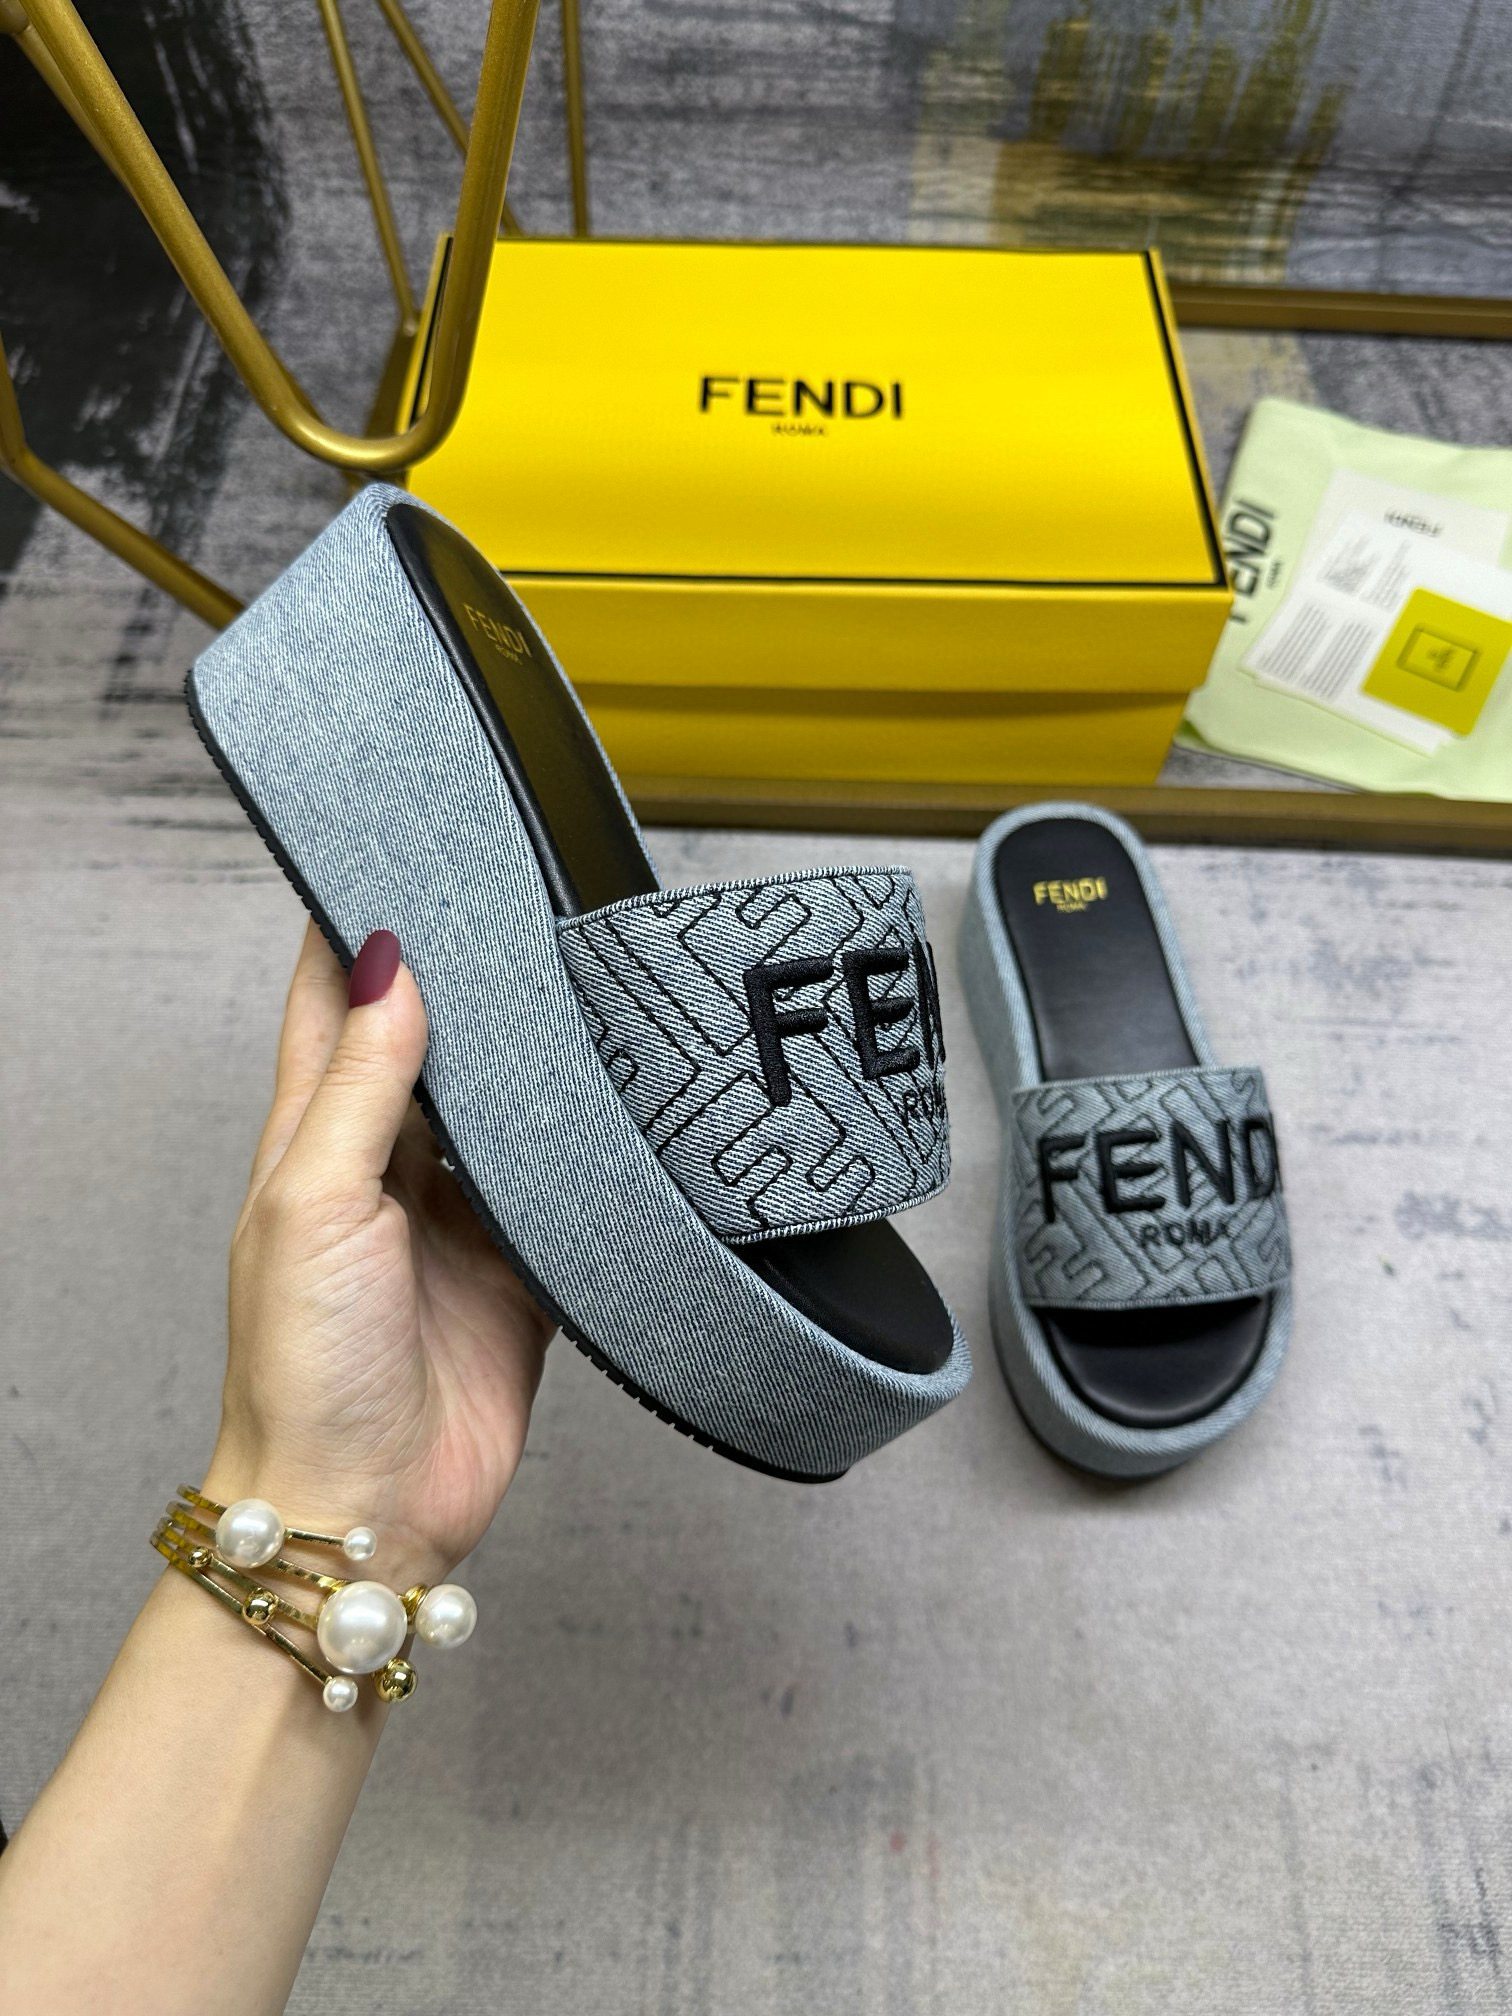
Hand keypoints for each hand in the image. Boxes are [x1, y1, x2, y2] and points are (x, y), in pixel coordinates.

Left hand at [205, 921, 551, 1586]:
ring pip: (506, 1106)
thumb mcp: (315, 1205)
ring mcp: (460, 1216)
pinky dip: (587, 1147)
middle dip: (465, 977)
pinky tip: (617, 1101)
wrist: (367, 1504)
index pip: (332, 1004)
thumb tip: (385, 965)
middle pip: (431, 1043)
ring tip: (578, 979)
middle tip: (516, 900)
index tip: (394, 856)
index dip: (356, 929)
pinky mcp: (525, 1267)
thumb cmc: (305, 1368)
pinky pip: (564, 1186)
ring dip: (532, 1056)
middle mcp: (390, 1166)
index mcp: (316, 1139)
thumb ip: (360, 1088)